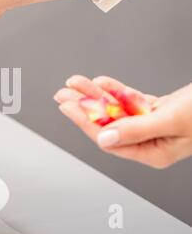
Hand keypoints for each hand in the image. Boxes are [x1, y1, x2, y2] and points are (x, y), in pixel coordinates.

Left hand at [54, 75, 191, 168]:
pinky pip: (130, 100)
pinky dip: (116, 90)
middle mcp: (150, 140)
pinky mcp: (158, 109)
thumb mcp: (172, 120)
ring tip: (74, 83)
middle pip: (108, 123)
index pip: (108, 138)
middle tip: (62, 93)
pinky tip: (100, 82)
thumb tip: (103, 139)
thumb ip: (136, 130)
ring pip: (116, 109)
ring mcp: (153, 124)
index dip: (85, 121)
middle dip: (84, 107)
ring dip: (96, 95)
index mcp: (152, 151)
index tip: (67, 107)